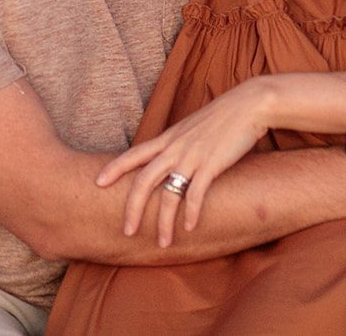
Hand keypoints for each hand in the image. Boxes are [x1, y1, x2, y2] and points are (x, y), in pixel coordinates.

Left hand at [95, 81, 270, 247]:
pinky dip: (192, 212)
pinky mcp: (212, 163)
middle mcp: (174, 148)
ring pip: (168, 193)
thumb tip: (169, 156)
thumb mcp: (191, 127)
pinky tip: (190, 227)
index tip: (97, 182)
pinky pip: (196, 193)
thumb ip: (177, 142)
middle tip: (127, 231)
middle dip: (132, 208)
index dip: (113, 168)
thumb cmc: (222, 117)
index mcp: (168, 139)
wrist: (248, 104)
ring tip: (163, 242)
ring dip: (164, 221)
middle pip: (143, 180)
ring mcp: (192, 156)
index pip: (133, 154)